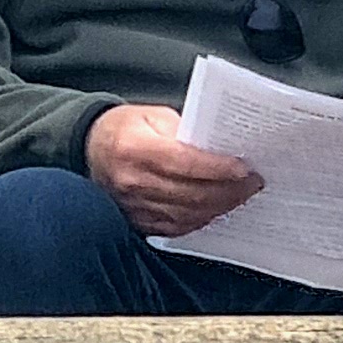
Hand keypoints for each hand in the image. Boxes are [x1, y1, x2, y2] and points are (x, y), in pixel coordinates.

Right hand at [85, 102, 262, 236]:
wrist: (88, 149)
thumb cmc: (123, 128)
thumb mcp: (151, 115)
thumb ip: (184, 130)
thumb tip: (218, 148)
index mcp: (135, 149)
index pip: (186, 163)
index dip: (219, 168)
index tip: (245, 168)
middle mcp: (133, 181)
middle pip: (192, 194)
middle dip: (229, 190)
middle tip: (253, 183)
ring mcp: (135, 206)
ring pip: (188, 214)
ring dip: (221, 207)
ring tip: (242, 195)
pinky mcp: (138, 221)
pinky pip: (178, 227)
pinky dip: (202, 219)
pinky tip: (218, 209)